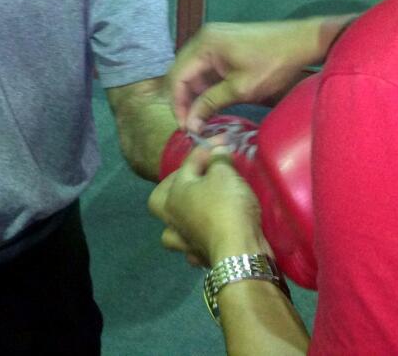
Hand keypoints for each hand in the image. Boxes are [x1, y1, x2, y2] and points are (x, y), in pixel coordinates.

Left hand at [149, 145, 269, 267]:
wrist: (239, 251)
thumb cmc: (227, 207)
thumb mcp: (225, 174)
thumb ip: (219, 159)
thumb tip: (217, 151)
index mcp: (174, 194)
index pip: (188, 164)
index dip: (207, 149)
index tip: (223, 141)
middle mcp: (172, 217)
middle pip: (159, 200)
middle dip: (172, 186)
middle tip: (193, 179)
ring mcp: (182, 240)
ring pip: (169, 228)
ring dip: (178, 219)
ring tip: (195, 210)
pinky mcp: (197, 256)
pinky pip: (189, 246)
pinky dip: (195, 241)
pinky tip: (205, 236)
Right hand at [170, 18, 348, 131]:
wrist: (302, 42)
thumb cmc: (273, 65)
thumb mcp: (240, 88)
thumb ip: (211, 104)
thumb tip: (190, 124)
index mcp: (204, 44)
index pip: (177, 76)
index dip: (177, 104)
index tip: (186, 128)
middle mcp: (203, 37)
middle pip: (182, 72)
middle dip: (184, 100)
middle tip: (192, 126)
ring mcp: (213, 39)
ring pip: (193, 70)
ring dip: (195, 94)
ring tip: (201, 118)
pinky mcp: (223, 44)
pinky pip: (206, 66)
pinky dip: (206, 85)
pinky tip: (211, 102)